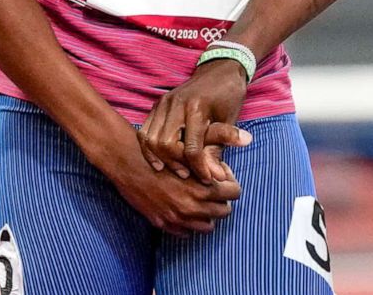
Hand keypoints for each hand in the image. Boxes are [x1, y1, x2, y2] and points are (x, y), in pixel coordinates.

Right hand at [89, 125, 242, 235]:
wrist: (126, 161)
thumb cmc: (158, 149)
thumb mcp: (191, 146)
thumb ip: (217, 148)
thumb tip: (246, 139)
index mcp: (201, 188)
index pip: (234, 192)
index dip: (230, 181)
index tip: (220, 173)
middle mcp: (191, 208)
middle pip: (224, 211)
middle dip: (221, 198)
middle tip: (211, 184)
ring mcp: (175, 218)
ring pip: (207, 226)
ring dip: (207, 212)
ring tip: (198, 195)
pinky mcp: (162, 223)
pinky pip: (185, 232)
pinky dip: (189, 221)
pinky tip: (183, 204)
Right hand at [140, 59, 252, 183]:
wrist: (220, 69)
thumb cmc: (228, 96)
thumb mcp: (229, 122)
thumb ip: (218, 150)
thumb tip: (217, 178)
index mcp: (197, 107)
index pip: (192, 148)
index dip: (199, 168)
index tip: (207, 179)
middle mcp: (176, 103)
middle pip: (164, 144)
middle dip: (176, 163)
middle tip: (189, 174)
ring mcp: (163, 102)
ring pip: (150, 139)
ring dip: (160, 158)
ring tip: (177, 169)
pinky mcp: (157, 105)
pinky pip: (144, 131)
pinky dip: (149, 148)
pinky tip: (160, 161)